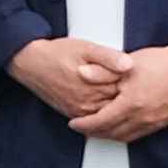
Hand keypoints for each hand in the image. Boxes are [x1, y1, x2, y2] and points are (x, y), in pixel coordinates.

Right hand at [9, 36, 127, 119]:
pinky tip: (105, 101)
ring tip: (118, 93)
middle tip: (133, 87)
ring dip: (115, 106)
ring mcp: (80, 111)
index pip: (126, 90)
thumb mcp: (85, 48)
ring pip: (107, 113)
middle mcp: (88, 103)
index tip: (138, 77)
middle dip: (126, 96)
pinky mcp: (72, 114)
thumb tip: (129, 64)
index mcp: (95, 87)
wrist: (29, 63)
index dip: (133, 83)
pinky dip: (103, 112)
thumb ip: (108, 57)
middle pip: (118, 104)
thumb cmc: (56, 53)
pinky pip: (94, 118)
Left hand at [74, 40, 167, 144]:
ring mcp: (156, 121)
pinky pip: (141, 134)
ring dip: (110, 135)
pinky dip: (126, 134)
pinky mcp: (165, 121)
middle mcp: (145, 117)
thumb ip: (102, 72)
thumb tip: (80, 73)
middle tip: (82, 128)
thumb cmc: (160, 62)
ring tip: (97, 129)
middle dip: (94, 133)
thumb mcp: (126, 63)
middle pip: (113, 133)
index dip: (85, 125)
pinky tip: (119, 127)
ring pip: (127, 137)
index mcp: (132, 103)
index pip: (101, 122)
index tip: (73, 124)